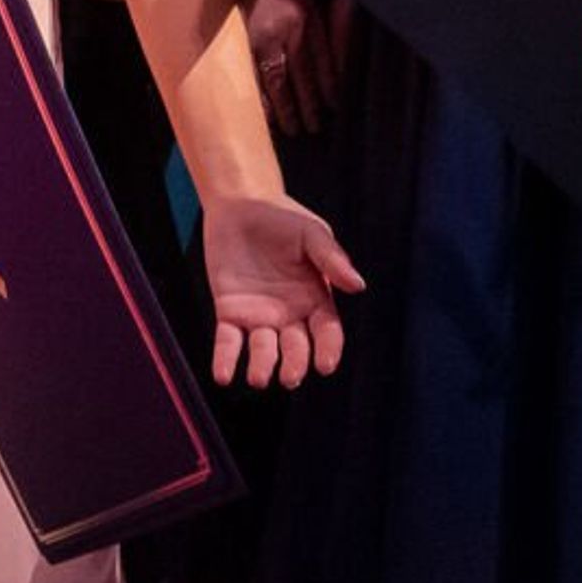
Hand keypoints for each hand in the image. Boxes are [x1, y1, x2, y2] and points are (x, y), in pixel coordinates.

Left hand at [195, 191, 365, 387]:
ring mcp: (259, 316)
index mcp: (316, 299)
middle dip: (294, 365)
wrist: (242, 204)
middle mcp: (289, 315)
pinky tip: (223, 375)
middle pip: (296, 348)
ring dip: (261, 367)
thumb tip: (358, 285)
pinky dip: (225, 360)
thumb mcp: (313, 234)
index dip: (328, 350)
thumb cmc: (284, 218)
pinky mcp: (230, 312)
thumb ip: (332, 260)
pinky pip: (228, 342)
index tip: (326, 366)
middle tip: (289, 377)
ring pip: (263, 351)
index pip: (327, 331)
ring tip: (258, 378)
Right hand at [246, 0, 340, 136]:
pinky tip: (266, 119)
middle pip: (303, 77)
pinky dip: (260, 104)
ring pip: (278, 84)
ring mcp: (261, 36)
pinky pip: (252, 82)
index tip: (333, 105)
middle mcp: (288, 25)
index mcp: (306, 11)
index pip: (324, 59)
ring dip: (287, 111)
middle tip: (314, 126)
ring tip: (293, 128)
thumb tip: (338, 59)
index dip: (330, 86)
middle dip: (309, 106)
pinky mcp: (237, 46)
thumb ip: (320, 23)